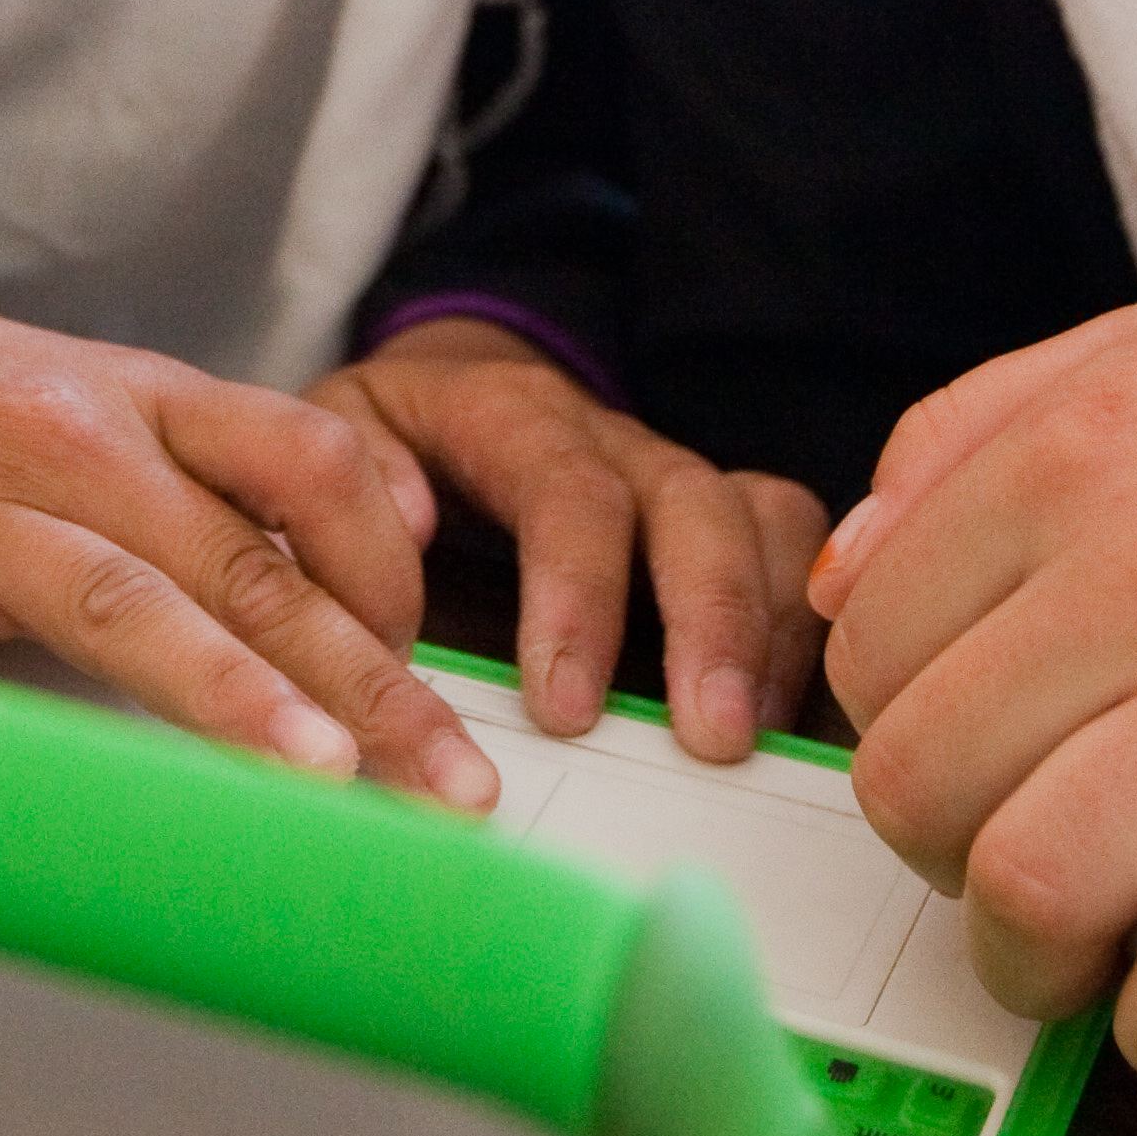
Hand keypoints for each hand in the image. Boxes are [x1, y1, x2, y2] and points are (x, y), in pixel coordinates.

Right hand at [0, 181, 499, 807]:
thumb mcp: (86, 391)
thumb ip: (221, 463)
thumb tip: (387, 544)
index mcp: (134, 400)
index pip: (308, 466)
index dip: (392, 570)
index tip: (446, 681)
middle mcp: (66, 443)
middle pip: (242, 563)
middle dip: (364, 680)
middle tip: (450, 789)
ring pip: (117, 598)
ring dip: (225, 691)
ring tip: (317, 777)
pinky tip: (34, 798)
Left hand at [313, 319, 830, 756]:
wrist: (450, 396)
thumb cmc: (387, 445)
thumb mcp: (337, 437)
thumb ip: (353, 476)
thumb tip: (408, 522)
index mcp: (510, 411)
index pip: (565, 488)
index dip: (577, 595)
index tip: (564, 708)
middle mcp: (612, 438)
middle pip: (692, 500)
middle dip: (709, 618)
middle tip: (707, 738)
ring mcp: (675, 480)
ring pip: (765, 519)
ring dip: (767, 631)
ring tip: (750, 738)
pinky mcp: (720, 527)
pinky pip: (794, 557)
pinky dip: (799, 635)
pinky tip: (780, 719)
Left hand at [808, 296, 1136, 1035]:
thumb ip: (964, 439)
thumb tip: (836, 583)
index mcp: (1075, 444)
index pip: (868, 646)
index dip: (886, 712)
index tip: (949, 722)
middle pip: (915, 781)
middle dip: (931, 835)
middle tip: (994, 825)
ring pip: (1023, 883)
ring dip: (1023, 924)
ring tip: (1071, 892)